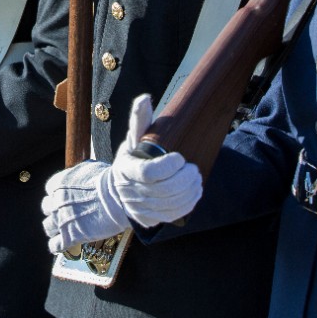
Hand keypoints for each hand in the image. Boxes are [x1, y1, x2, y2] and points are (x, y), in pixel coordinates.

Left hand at [41, 160, 128, 253]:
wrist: (117, 197)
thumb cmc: (108, 181)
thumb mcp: (90, 168)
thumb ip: (80, 173)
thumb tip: (83, 172)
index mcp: (58, 183)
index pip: (49, 189)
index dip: (57, 194)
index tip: (65, 197)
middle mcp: (55, 201)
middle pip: (46, 208)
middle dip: (55, 210)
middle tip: (66, 213)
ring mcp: (61, 220)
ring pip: (48, 226)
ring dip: (55, 228)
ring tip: (63, 229)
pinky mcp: (69, 237)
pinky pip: (54, 245)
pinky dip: (58, 246)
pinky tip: (64, 244)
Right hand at [106, 95, 202, 227]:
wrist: (120, 189)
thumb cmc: (132, 157)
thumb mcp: (133, 139)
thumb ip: (140, 120)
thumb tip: (145, 98)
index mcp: (127, 170)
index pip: (149, 173)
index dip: (168, 167)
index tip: (180, 157)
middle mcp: (131, 192)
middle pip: (164, 190)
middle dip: (184, 179)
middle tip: (194, 169)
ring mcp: (140, 208)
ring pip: (171, 203)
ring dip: (189, 190)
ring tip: (196, 178)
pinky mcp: (150, 219)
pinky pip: (173, 214)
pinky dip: (188, 204)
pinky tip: (194, 192)